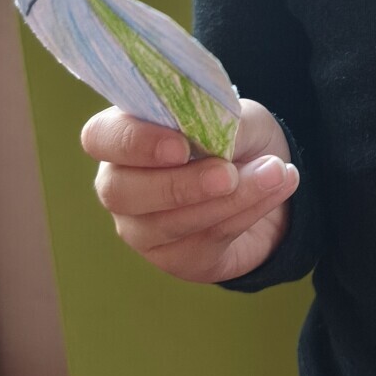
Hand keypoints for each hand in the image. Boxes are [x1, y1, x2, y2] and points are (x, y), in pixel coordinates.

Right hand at [81, 97, 298, 283]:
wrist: (269, 181)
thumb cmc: (237, 139)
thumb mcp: (238, 116)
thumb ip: (223, 120)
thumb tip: (219, 138)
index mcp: (125, 136)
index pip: (101, 137)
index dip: (134, 142)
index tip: (181, 146)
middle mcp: (121, 184)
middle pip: (121, 191)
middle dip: (179, 184)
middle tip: (227, 174)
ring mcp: (141, 228)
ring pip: (169, 223)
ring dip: (228, 200)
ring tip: (275, 174)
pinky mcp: (173, 258)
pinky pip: (203, 242)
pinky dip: (244, 215)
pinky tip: (273, 192)